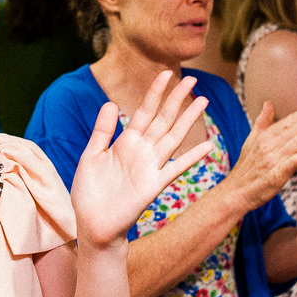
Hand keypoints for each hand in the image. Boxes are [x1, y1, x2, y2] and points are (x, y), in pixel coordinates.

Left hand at [70, 71, 211, 249]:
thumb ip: (102, 131)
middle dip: (176, 99)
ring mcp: (149, 167)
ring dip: (188, 120)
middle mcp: (141, 151)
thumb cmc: (90, 192)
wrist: (92, 223)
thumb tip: (111, 102)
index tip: (166, 73)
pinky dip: (191, 157)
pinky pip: (175, 168)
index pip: (144, 111)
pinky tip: (207, 145)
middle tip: (192, 79)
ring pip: (173, 137)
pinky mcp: (153, 185)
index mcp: (125, 142)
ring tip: (203, 101)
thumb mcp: (91, 155)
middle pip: (163, 119)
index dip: (155, 92)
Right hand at [215, 102, 296, 218]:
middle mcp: (269, 144)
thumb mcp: (251, 141)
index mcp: (265, 136)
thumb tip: (268, 103)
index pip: (291, 120)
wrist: (235, 192)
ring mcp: (272, 159)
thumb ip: (262, 122)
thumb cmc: (246, 168)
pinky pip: (291, 163)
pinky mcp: (275, 175)